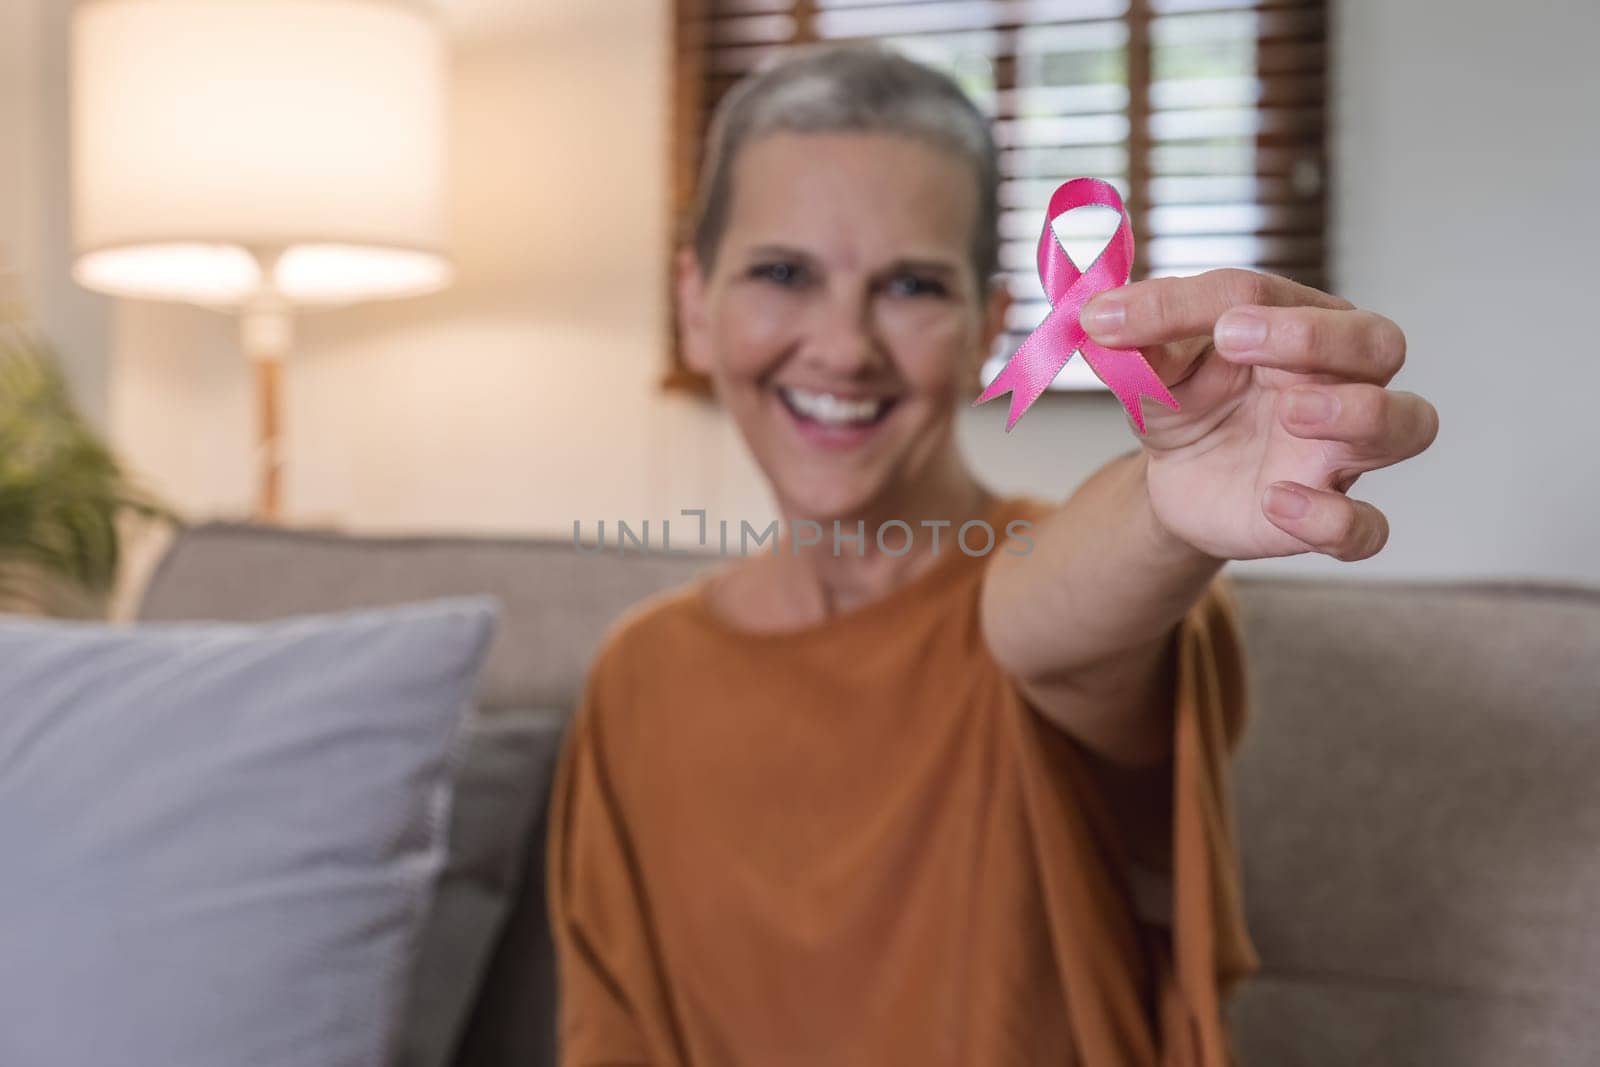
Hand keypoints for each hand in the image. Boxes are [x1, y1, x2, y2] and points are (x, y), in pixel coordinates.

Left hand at [1082, 269, 1438, 561]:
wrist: (1174, 479)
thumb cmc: (1184, 401)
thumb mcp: (1149, 366)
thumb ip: (1134, 338)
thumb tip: (1096, 318)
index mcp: (1297, 324)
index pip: (1268, 296)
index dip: (1212, 303)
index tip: (1149, 317)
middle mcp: (1340, 379)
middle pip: (1377, 343)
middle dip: (1316, 336)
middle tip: (1241, 339)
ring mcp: (1342, 449)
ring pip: (1409, 423)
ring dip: (1357, 411)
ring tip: (1293, 412)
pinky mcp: (1329, 516)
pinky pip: (1367, 526)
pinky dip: (1333, 517)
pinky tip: (1278, 502)